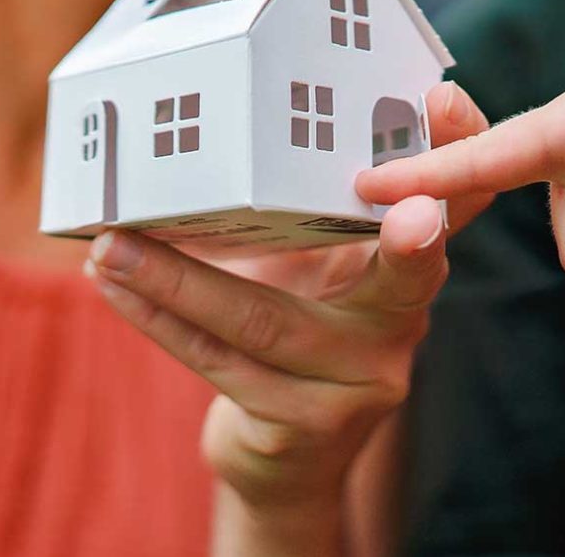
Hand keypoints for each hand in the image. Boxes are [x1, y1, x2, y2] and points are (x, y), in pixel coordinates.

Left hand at [86, 82, 491, 554]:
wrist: (288, 461)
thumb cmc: (298, 335)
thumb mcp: (320, 269)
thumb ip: (313, 209)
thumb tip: (231, 121)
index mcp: (408, 270)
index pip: (451, 207)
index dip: (453, 154)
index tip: (445, 102)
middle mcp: (400, 329)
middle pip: (394, 275)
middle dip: (395, 235)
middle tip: (390, 206)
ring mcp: (357, 386)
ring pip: (262, 322)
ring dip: (173, 278)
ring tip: (111, 244)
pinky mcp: (302, 428)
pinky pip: (220, 363)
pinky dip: (157, 317)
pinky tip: (112, 285)